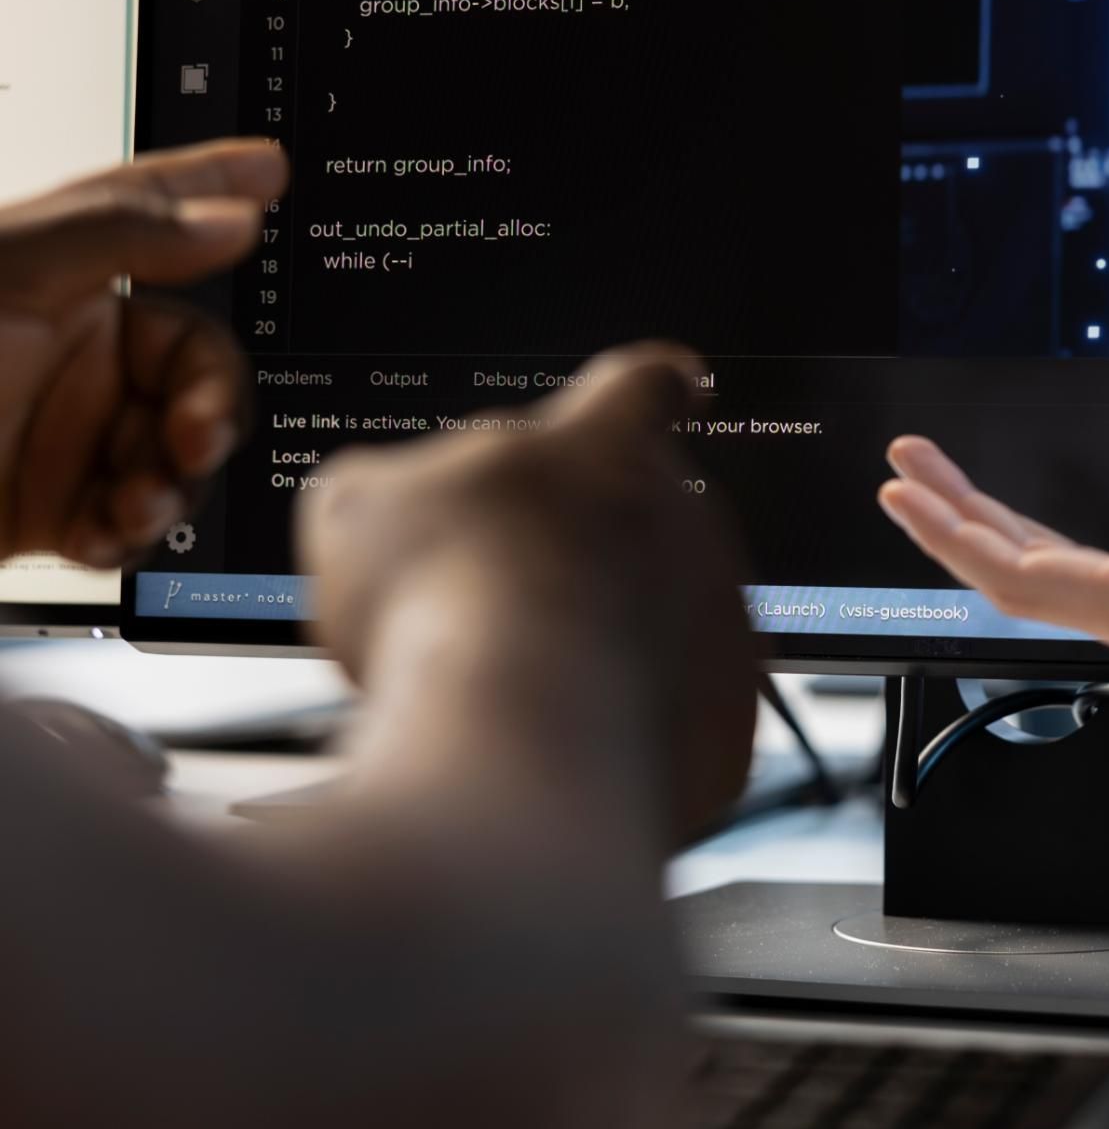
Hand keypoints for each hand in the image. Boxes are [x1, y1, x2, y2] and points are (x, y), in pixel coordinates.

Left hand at [0, 141, 281, 568]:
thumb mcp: (1, 275)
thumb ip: (118, 232)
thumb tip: (229, 213)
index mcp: (56, 276)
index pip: (154, 213)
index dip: (210, 184)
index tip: (271, 172)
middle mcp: (70, 350)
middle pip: (195, 364)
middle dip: (207, 406)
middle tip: (191, 435)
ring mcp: (66, 432)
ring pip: (176, 452)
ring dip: (171, 483)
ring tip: (135, 499)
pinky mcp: (54, 510)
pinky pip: (133, 520)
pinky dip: (133, 533)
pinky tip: (105, 531)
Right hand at [300, 344, 756, 843]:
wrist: (521, 729)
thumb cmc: (444, 599)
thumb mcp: (360, 510)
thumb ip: (385, 487)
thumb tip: (383, 504)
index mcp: (602, 443)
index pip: (639, 386)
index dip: (647, 388)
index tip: (672, 386)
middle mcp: (685, 517)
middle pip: (638, 521)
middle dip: (576, 560)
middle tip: (496, 604)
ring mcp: (719, 615)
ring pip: (662, 621)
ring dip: (599, 645)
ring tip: (515, 685)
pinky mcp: (727, 715)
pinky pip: (673, 714)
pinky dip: (622, 727)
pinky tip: (557, 742)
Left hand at [879, 363, 1108, 763]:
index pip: (1022, 574)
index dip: (954, 530)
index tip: (903, 487)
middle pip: (1021, 580)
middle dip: (955, 522)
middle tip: (906, 469)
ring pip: (1056, 587)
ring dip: (997, 536)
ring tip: (954, 490)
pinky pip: (1096, 591)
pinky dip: (1049, 554)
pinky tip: (1050, 535)